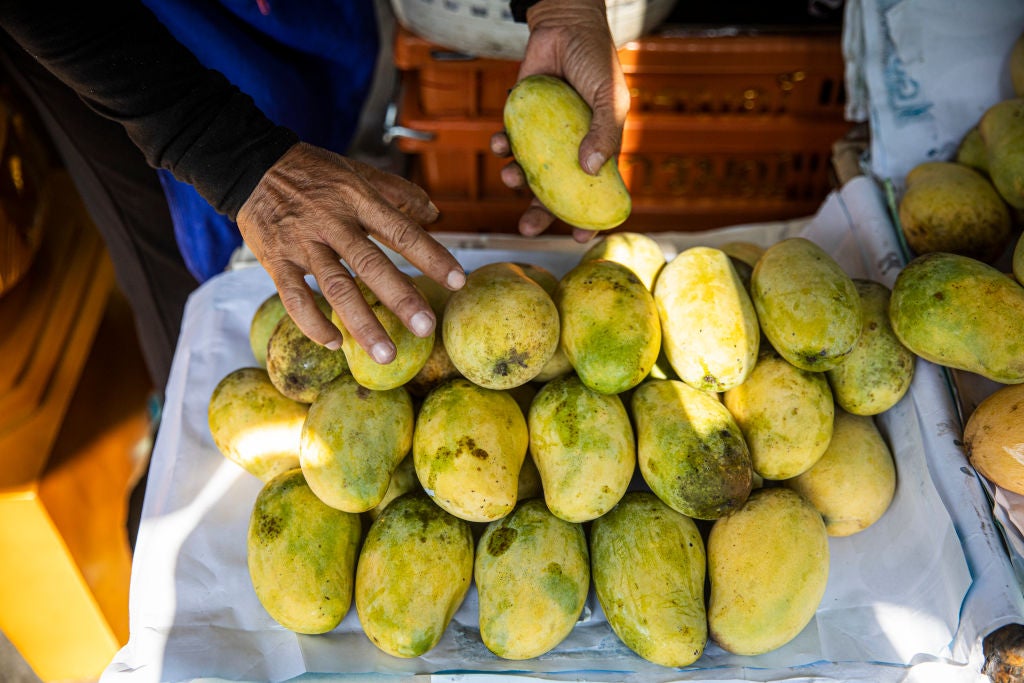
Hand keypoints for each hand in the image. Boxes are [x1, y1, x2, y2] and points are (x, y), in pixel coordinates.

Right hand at [237, 142, 465, 363]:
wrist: (251, 164)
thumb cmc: (315, 172)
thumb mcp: (358, 173)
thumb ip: (398, 193)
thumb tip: (435, 215)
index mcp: (358, 199)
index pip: (402, 231)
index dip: (432, 256)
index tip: (458, 281)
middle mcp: (333, 222)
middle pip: (371, 264)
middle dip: (401, 298)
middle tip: (425, 328)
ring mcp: (303, 243)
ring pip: (335, 287)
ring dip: (361, 323)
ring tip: (385, 353)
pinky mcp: (276, 259)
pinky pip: (294, 297)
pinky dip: (312, 323)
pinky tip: (334, 343)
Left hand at [490, 0, 630, 241]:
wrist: (564, 26)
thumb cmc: (595, 62)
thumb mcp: (611, 98)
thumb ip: (604, 132)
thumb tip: (591, 169)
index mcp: (597, 150)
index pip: (595, 194)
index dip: (587, 219)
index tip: (579, 239)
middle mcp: (569, 150)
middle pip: (553, 193)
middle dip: (539, 214)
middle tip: (526, 228)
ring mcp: (543, 138)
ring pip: (527, 174)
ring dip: (515, 182)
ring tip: (509, 178)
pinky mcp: (520, 122)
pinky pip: (508, 145)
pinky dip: (501, 149)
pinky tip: (499, 146)